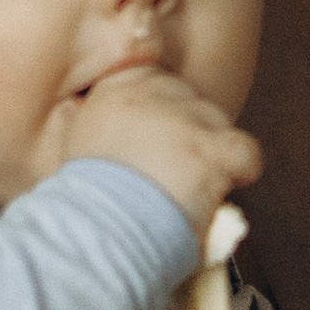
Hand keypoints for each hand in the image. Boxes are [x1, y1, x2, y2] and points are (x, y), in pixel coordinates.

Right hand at [53, 63, 262, 243]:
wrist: (97, 231)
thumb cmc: (79, 200)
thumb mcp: (63, 147)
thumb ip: (77, 121)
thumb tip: (76, 107)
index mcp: (116, 87)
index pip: (155, 79)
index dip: (160, 112)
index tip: (153, 142)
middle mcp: (153, 92)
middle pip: (190, 100)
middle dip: (186, 134)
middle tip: (171, 171)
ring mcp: (186, 119)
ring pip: (217, 123)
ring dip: (210, 152)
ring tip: (190, 189)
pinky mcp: (211, 150)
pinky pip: (245, 152)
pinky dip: (240, 172)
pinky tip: (221, 192)